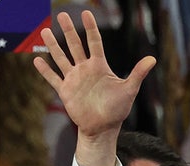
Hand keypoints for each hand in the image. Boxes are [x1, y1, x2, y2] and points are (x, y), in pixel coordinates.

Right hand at [33, 10, 154, 165]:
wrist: (103, 128)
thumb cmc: (118, 110)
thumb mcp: (129, 90)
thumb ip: (138, 73)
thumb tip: (152, 59)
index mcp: (99, 66)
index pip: (94, 42)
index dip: (90, 28)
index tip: (86, 13)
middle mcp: (85, 69)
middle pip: (75, 45)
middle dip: (68, 30)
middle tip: (61, 15)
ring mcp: (74, 79)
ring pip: (61, 58)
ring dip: (53, 45)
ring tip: (44, 31)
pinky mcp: (65, 91)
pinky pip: (53, 78)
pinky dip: (45, 70)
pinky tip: (36, 60)